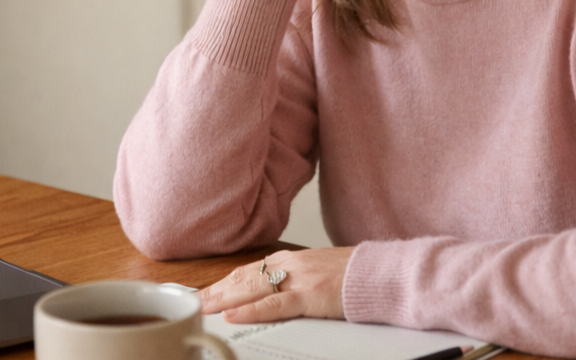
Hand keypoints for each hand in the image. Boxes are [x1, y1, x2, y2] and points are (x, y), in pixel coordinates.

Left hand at [197, 247, 353, 323]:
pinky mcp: (311, 295)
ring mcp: (299, 279)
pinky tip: (233, 315)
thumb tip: (273, 292)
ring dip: (223, 299)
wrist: (382, 274)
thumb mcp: (318, 272)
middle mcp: (290, 265)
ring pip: (252, 288)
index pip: (249, 271)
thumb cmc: (355, 276)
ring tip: (202, 307)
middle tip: (193, 301)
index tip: (204, 292)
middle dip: (216, 291)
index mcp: (291, 260)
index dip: (223, 282)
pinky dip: (251, 310)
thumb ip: (295, 279)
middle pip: (244, 278)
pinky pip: (275, 304)